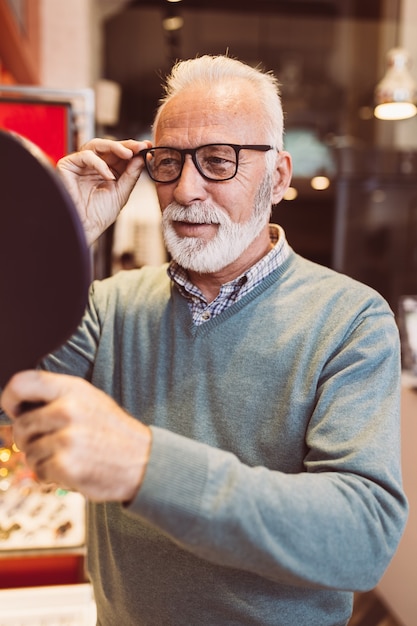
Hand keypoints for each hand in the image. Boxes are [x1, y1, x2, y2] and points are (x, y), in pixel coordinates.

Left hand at [0, 370, 151, 501]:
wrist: (143, 460)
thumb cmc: (111, 431)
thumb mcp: (89, 400)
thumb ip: (56, 398)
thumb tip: (16, 405)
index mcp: (72, 390)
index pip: (24, 382)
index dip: (9, 397)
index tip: (13, 409)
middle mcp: (67, 410)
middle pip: (21, 425)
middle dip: (29, 439)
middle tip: (51, 443)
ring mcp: (67, 438)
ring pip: (28, 453)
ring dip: (42, 460)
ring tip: (69, 456)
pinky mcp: (66, 465)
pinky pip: (39, 472)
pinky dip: (51, 476)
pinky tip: (73, 470)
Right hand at [57, 138, 151, 245]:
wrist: (85, 227)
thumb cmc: (100, 215)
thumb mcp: (121, 193)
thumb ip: (131, 175)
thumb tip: (142, 157)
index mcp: (107, 171)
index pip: (120, 154)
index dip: (134, 149)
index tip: (148, 146)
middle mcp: (94, 165)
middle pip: (110, 147)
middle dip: (126, 146)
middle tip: (140, 147)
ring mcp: (81, 164)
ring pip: (97, 145)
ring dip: (114, 147)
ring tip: (128, 154)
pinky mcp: (68, 165)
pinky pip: (85, 156)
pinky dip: (99, 164)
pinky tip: (109, 176)